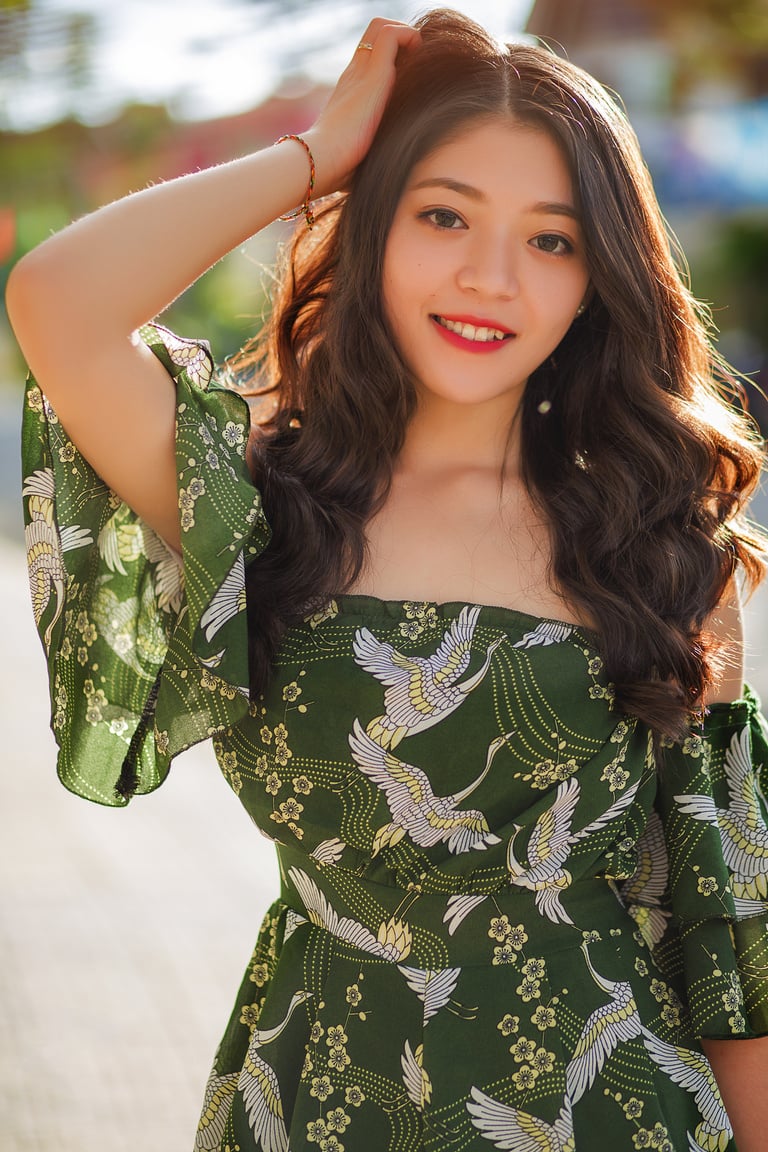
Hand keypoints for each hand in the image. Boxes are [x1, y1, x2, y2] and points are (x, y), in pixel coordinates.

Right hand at [304, 18, 420, 197]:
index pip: (370, 55)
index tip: (410, 74)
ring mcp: (360, 72)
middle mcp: (354, 74)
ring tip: (418, 62)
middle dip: (402, 39)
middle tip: (417, 65)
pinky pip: (391, 35)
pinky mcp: (371, 76)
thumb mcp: (359, 156)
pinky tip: (418, 62)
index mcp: (350, 91)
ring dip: (407, 35)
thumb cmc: (336, 170)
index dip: (393, 55)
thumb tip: (390, 178)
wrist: (318, 162)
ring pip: (382, 26)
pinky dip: (410, 38)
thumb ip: (372, 153)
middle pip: (376, 32)